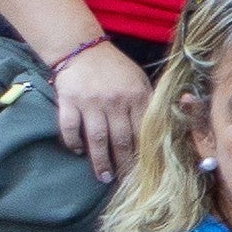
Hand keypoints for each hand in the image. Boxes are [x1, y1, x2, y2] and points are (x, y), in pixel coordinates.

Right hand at [44, 36, 147, 172]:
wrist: (83, 49)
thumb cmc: (116, 68)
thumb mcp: (139, 81)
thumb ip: (148, 103)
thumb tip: (162, 129)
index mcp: (136, 96)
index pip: (142, 131)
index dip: (143, 153)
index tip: (145, 171)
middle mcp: (115, 101)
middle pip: (121, 139)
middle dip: (124, 164)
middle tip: (124, 182)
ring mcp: (91, 102)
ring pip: (97, 138)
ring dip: (100, 161)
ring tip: (104, 177)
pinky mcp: (69, 101)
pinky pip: (70, 127)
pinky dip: (73, 142)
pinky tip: (78, 151)